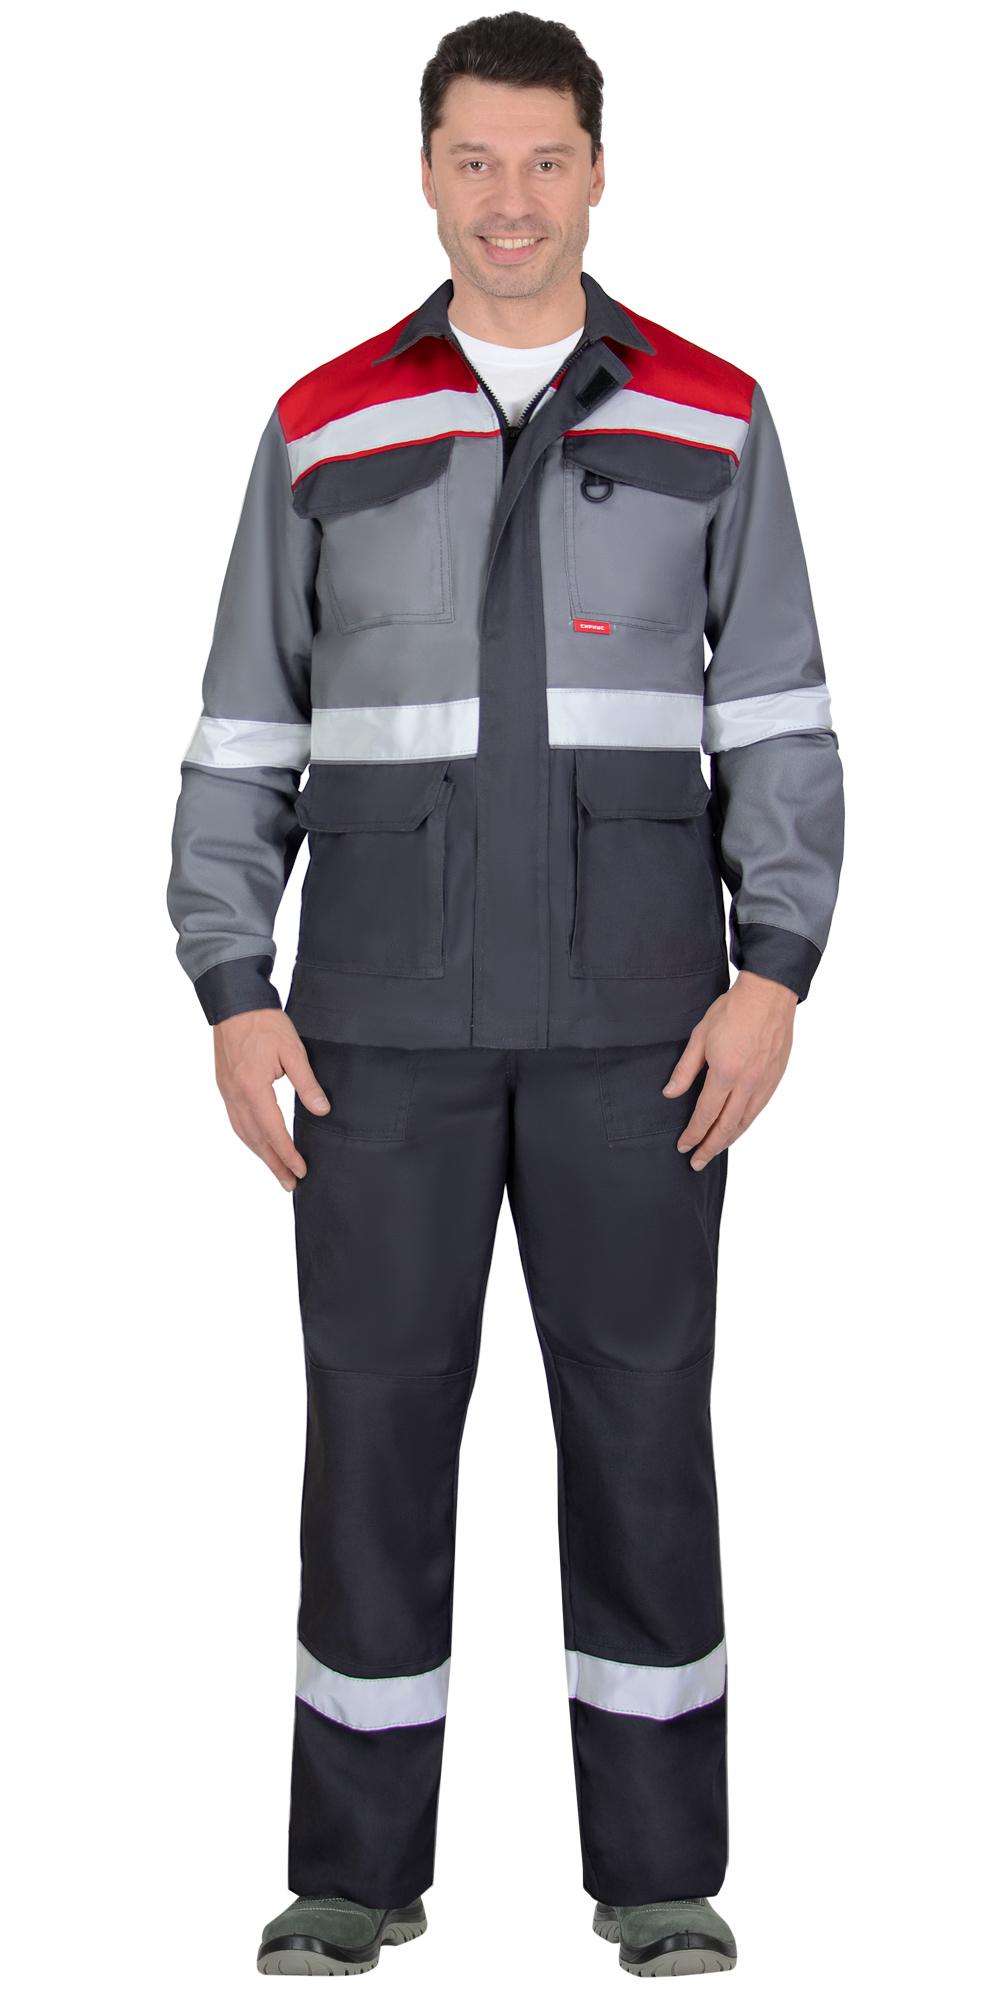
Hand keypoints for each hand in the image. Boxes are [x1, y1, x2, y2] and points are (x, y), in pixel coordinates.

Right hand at [213, 1009, 329, 1190]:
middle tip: (290, 1184)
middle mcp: (235, 1094)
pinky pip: (235, 1121)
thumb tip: (322, 1111)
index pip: (272, 1131)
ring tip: (276, 1171)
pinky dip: (248, 1138)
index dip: (288, 1154)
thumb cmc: (265, 1022)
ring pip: (242, 1133)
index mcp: (252, 1087)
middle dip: (273, 1164)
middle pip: (255, 1139)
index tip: (302, 1170)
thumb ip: (307, 1083)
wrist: (234, 1002)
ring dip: (259, 1155)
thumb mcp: (293, 1050)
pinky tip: (258, 1144)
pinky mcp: (224, 1086)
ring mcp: (226, 1091)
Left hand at [663, 971, 797, 1170]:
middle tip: (697, 1162)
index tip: (683, 1145)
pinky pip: (759, 1109)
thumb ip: (685, 1069)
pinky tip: (738, 1129)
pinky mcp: (776, 1078)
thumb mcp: (700, 1036)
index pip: (705, 1114)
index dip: (693, 1134)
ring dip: (729, 1140)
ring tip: (715, 1150)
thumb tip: (670, 1093)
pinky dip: (746, 1124)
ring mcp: (764, 1082)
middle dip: (710, 1147)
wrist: (769, 994)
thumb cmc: (733, 1010)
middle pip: (727, 1126)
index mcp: (725, 1073)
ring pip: (746, 1121)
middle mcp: (747, 1083)